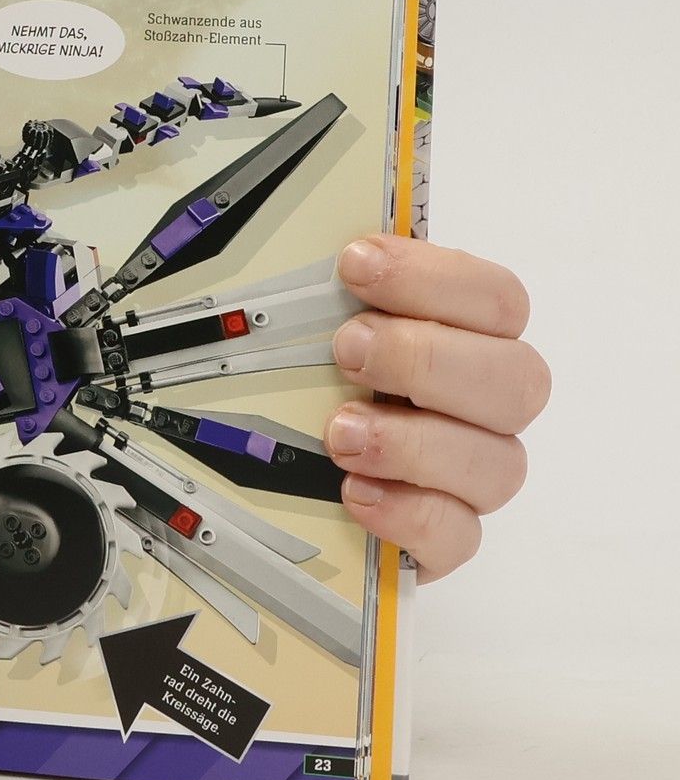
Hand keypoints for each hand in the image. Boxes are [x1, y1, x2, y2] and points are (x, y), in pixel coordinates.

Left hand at [324, 235, 548, 579]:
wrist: (262, 482)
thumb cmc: (296, 382)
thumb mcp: (293, 322)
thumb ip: (319, 283)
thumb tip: (321, 241)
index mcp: (459, 340)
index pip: (495, 299)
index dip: (435, 277)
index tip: (355, 263)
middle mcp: (478, 407)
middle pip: (517, 380)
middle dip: (428, 358)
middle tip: (348, 349)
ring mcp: (467, 477)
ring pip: (498, 463)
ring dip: (416, 442)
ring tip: (340, 433)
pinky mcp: (441, 538)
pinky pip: (459, 535)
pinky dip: (410, 513)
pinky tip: (355, 493)